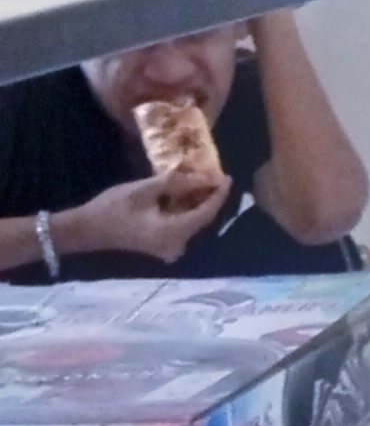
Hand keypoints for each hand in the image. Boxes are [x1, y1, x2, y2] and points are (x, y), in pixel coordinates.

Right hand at [54, 174, 227, 263]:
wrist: (85, 230)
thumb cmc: (113, 208)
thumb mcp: (145, 190)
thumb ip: (176, 183)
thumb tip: (204, 177)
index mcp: (175, 233)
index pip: (207, 212)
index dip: (219, 194)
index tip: (227, 177)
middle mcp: (177, 245)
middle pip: (202, 219)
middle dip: (209, 197)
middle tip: (215, 176)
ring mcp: (169, 248)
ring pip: (193, 222)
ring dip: (198, 203)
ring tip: (203, 182)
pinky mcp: (161, 245)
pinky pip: (182, 226)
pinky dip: (186, 211)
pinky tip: (186, 195)